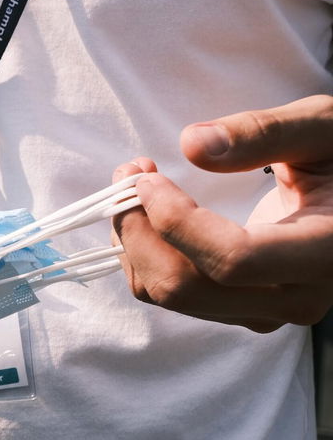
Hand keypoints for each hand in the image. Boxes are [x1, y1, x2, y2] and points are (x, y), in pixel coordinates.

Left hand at [112, 95, 332, 331]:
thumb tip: (192, 145)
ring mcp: (267, 312)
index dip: (176, 221)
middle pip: (186, 288)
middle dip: (140, 232)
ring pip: (171, 297)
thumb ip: (263, 132)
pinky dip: (146, 256)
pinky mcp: (242, 311)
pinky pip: (174, 296)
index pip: (232, 259)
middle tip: (127, 175)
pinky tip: (149, 215)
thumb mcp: (322, 127)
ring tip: (133, 189)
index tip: (146, 178)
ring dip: (135, 243)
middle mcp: (297, 298)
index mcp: (326, 252)